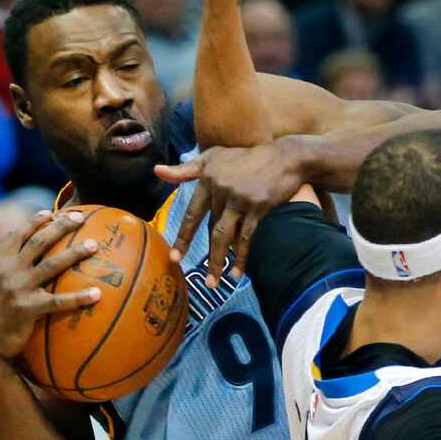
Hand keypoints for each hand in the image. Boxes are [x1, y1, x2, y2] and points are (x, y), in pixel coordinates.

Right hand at [0, 211, 100, 363]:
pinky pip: (59, 301)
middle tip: (79, 218)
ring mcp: (18, 289)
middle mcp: (7, 271)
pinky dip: (79, 297)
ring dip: (74, 253)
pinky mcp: (28, 308)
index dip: (34, 222)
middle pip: (38, 242)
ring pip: (52, 264)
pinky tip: (97, 294)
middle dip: (60, 226)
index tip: (51, 212)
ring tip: (94, 246)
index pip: (16, 235)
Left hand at [154, 139, 304, 286]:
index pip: (192, 212)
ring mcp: (239, 199)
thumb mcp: (213, 157)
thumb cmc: (247, 157)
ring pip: (224, 236)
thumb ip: (185, 169)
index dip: (183, 237)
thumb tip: (156, 171)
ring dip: (218, 261)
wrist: (284, 157)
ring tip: (214, 282)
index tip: (175, 257)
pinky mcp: (257, 207)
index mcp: (207, 179)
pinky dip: (241, 256)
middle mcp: (221, 189)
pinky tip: (237, 272)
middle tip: (199, 280)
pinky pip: (246, 236)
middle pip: (209, 229)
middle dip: (204, 256)